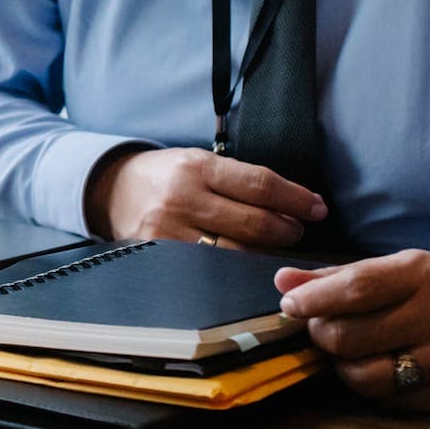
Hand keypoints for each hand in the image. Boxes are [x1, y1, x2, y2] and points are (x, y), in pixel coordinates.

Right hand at [86, 147, 327, 248]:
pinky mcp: (160, 255)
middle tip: (295, 229)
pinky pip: (210, 267)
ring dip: (265, 251)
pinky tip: (245, 261)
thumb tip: (295, 202)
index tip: (317, 208)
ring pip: (237, 251)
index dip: (297, 199)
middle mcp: (182, 198)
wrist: (112, 190)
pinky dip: (234, 266)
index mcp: (197, 167)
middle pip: (255, 223)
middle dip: (287, 229)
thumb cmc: (168, 175)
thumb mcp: (200, 161)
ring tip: (272, 245)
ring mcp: (169, 231)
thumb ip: (241, 179)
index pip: (261, 185)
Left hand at [277, 251, 429, 410]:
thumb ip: (337, 277)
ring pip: (362, 377)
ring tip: (352, 350)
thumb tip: (283, 281)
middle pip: (348, 338)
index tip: (290, 305)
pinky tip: (381, 367)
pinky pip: (387, 400)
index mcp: (421, 276)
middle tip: (324, 328)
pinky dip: (372, 386)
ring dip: (343, 365)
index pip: (355, 290)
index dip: (312, 301)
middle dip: (321, 334)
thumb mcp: (396, 269)